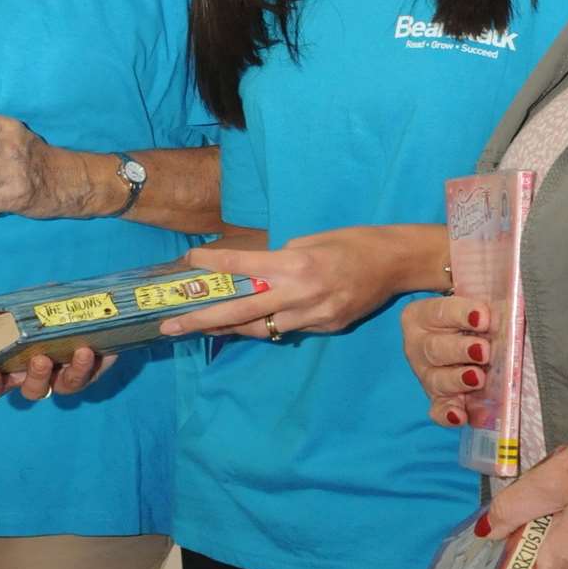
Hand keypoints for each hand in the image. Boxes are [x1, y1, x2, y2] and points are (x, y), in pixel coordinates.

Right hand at [0, 312, 115, 401]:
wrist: (92, 304)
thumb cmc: (44, 309)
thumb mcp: (10, 304)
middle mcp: (18, 372)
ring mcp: (49, 377)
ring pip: (36, 391)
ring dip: (37, 377)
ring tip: (43, 359)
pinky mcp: (79, 375)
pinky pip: (76, 382)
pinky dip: (78, 369)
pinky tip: (81, 352)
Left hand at [157, 227, 421, 338]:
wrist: (397, 263)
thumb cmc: (353, 241)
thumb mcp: (312, 239)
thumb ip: (280, 259)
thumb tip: (253, 272)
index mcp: (296, 264)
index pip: (244, 265)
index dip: (213, 264)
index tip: (188, 261)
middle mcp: (301, 293)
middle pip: (241, 311)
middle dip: (202, 320)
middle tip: (169, 326)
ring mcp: (314, 316)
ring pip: (261, 328)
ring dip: (229, 328)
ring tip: (199, 327)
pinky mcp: (325, 328)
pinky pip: (288, 329)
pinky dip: (268, 324)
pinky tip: (250, 322)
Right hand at [401, 295, 491, 426]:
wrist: (463, 336)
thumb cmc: (471, 316)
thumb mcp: (472, 301)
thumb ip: (478, 295)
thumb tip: (502, 293)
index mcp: (421, 316)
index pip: (439, 312)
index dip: (461, 313)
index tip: (484, 317)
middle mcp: (418, 346)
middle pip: (434, 348)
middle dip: (460, 350)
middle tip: (484, 351)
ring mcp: (426, 375)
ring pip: (437, 380)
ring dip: (458, 380)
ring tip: (479, 378)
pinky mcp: (437, 400)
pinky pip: (438, 410)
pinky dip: (448, 414)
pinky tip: (460, 416)